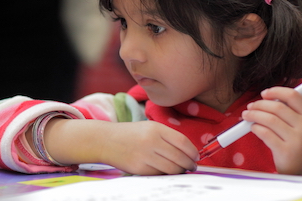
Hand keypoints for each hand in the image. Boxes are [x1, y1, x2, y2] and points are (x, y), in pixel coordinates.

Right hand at [43, 119, 198, 174]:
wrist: (105, 140)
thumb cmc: (130, 134)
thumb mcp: (149, 127)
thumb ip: (167, 136)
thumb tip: (188, 152)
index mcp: (155, 129)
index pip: (182, 142)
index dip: (193, 152)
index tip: (196, 156)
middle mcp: (151, 142)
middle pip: (179, 157)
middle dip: (189, 164)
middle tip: (192, 166)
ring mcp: (144, 156)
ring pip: (171, 168)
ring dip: (180, 171)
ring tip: (181, 170)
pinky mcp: (139, 168)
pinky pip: (159, 174)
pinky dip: (166, 174)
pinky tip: (166, 171)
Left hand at [241, 86, 301, 175]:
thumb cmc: (297, 144)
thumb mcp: (300, 127)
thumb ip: (288, 112)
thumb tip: (264, 98)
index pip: (293, 96)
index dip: (276, 91)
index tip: (264, 93)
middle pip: (277, 107)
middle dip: (259, 104)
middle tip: (250, 107)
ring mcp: (297, 140)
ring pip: (270, 119)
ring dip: (254, 115)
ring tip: (246, 116)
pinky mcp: (286, 151)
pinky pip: (265, 134)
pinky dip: (255, 128)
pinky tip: (253, 128)